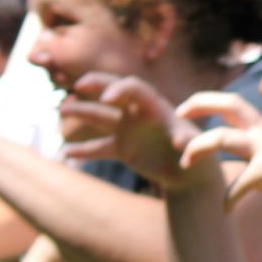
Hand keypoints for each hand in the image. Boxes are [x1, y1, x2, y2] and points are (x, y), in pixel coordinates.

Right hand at [59, 73, 206, 189]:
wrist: (193, 176)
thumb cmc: (199, 156)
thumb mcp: (196, 146)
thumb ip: (187, 141)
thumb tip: (181, 143)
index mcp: (156, 107)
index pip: (135, 88)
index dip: (120, 89)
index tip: (106, 98)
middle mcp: (139, 113)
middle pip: (114, 92)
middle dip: (97, 85)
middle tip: (78, 87)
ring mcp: (129, 129)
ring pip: (101, 116)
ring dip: (82, 111)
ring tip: (61, 109)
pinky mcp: (124, 148)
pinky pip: (99, 147)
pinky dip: (83, 150)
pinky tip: (65, 152)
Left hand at [176, 91, 261, 211]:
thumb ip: (261, 165)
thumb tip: (246, 178)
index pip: (235, 104)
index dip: (209, 101)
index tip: (187, 109)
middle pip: (230, 104)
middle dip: (201, 104)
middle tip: (178, 114)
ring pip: (222, 137)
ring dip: (198, 147)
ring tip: (184, 164)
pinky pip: (237, 184)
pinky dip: (228, 199)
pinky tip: (225, 211)